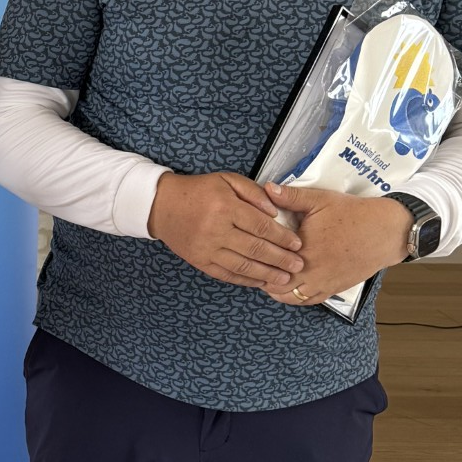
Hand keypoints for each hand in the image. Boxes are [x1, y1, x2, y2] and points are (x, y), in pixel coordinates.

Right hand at [147, 171, 304, 288]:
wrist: (161, 206)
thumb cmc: (197, 191)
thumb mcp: (226, 180)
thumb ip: (253, 192)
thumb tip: (274, 211)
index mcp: (226, 207)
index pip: (261, 226)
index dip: (282, 237)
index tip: (297, 244)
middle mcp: (217, 230)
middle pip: (256, 249)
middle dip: (281, 259)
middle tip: (299, 265)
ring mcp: (208, 249)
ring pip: (243, 265)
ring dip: (267, 274)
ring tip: (285, 279)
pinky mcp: (200, 261)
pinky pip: (226, 274)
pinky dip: (245, 280)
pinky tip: (260, 281)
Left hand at [260, 184, 412, 307]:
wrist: (387, 231)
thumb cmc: (354, 214)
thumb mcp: (320, 200)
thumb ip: (291, 197)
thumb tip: (267, 188)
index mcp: (303, 249)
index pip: (268, 261)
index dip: (254, 257)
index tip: (246, 250)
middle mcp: (311, 272)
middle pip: (274, 284)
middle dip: (262, 276)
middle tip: (254, 264)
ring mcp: (322, 283)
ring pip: (289, 297)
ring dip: (276, 289)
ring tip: (268, 276)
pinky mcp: (334, 289)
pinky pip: (308, 301)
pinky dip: (294, 298)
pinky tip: (288, 288)